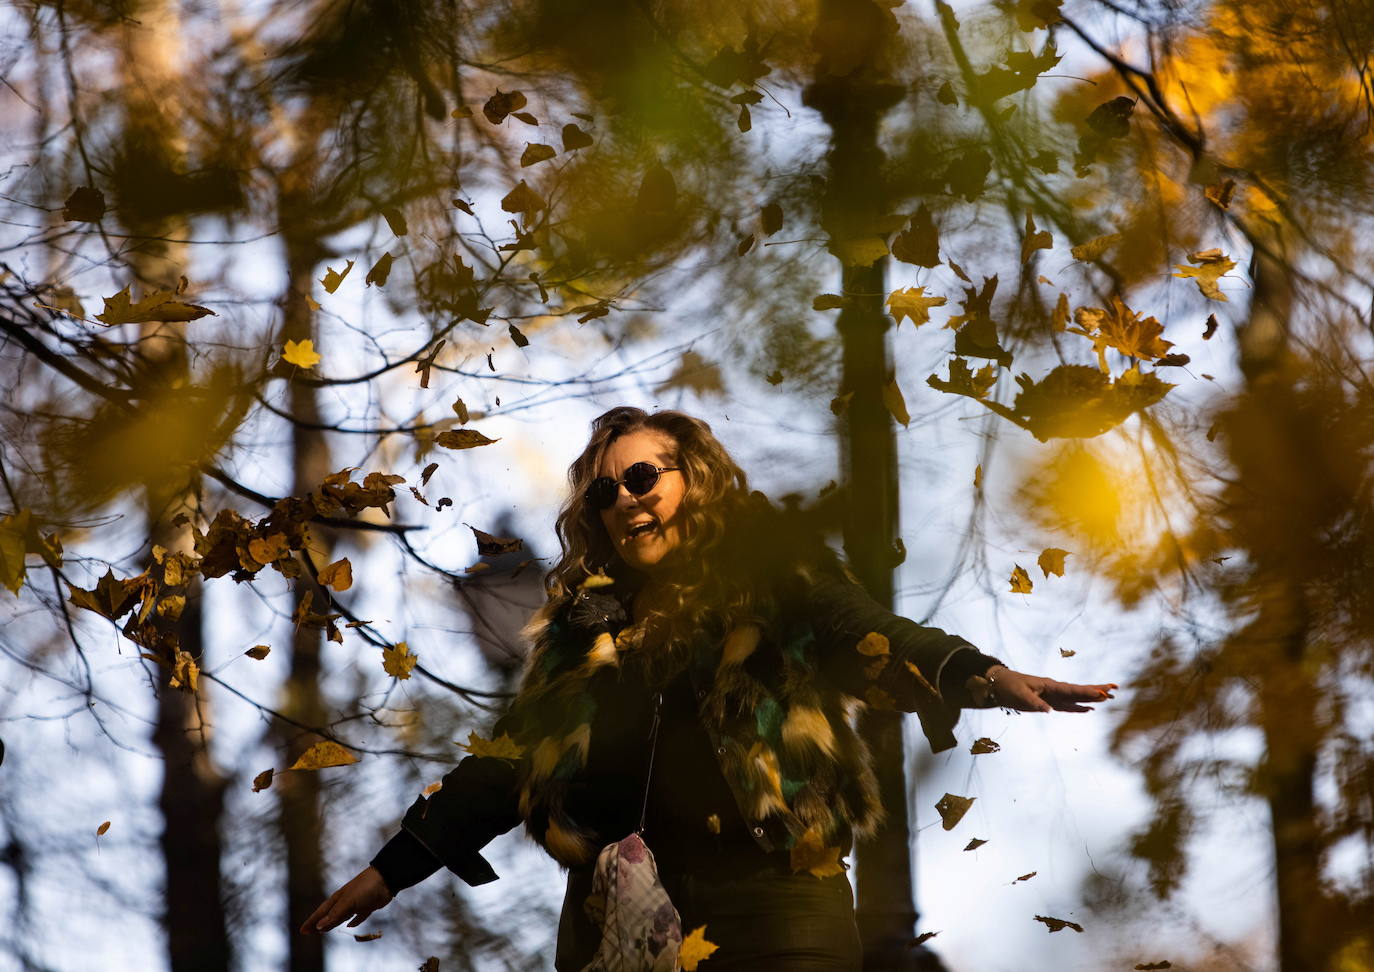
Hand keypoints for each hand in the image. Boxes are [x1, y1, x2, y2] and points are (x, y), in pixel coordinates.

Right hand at [300, 866, 392, 934]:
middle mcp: (345, 901)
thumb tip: (319, 926)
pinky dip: (353, 921)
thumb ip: (335, 914)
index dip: (311, 922)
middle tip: (308, 932)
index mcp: (338, 899)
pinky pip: (358, 917)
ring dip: (332, 924)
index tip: (302, 931)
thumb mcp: (348, 902)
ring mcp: (357, 903)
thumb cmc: (365, 888)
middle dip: (318, 924)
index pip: (321, 913)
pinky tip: (350, 925)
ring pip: (341, 917)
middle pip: (329, 916)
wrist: (387, 878)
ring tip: (324, 931)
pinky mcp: (368, 906)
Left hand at [967, 665, 1115, 712]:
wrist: (998, 685)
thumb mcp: (1019, 695)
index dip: (1087, 693)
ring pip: (1076, 698)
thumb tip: (1050, 711)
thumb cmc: (1008, 686)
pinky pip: (1068, 705)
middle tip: (1115, 689)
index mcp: (1049, 685)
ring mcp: (1053, 696)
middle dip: (1096, 691)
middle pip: (1079, 691)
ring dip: (1091, 698)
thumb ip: (1035, 703)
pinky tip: (1089, 709)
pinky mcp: (1049, 702)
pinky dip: (1079, 707)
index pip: (1072, 690)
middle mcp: (1054, 689)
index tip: (1102, 693)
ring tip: (1108, 698)